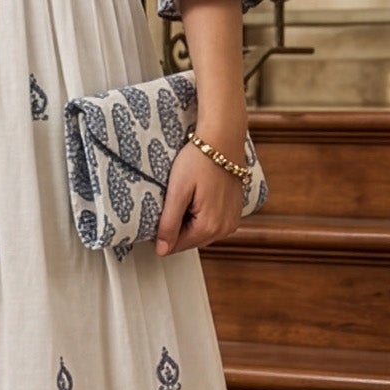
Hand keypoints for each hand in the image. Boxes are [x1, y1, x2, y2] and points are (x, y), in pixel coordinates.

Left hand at [155, 139, 245, 256]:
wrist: (222, 140)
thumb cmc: (199, 160)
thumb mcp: (177, 191)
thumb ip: (169, 223)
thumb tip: (162, 250)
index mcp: (209, 227)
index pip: (177, 246)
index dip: (161, 234)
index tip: (154, 217)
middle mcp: (225, 229)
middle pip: (190, 241)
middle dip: (176, 229)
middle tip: (168, 203)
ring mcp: (232, 221)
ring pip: (201, 233)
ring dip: (188, 223)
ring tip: (183, 198)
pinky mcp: (235, 212)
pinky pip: (213, 224)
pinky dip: (201, 217)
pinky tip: (195, 199)